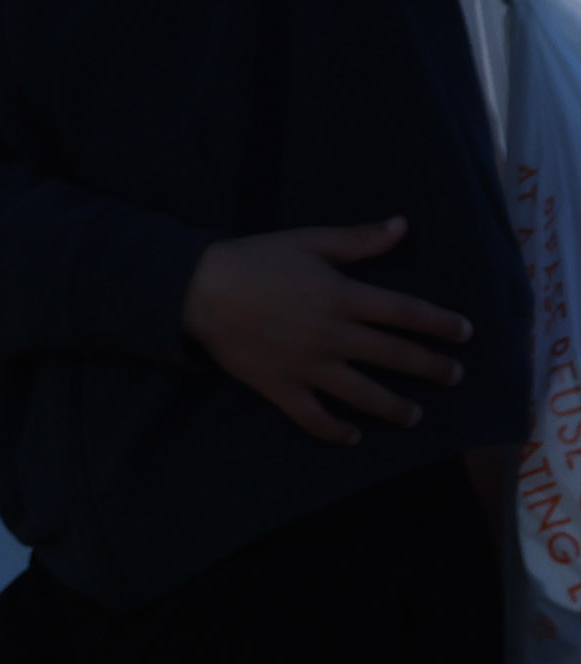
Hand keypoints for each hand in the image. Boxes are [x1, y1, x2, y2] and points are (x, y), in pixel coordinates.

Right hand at [181, 219, 468, 446]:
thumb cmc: (255, 259)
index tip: (464, 333)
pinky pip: (312, 417)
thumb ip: (359, 240)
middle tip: (454, 376)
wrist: (198, 292)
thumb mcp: (310, 241)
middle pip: (394, 355)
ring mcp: (307, 366)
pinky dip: (334, 431)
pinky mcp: (279, 386)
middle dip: (431, 367)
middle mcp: (333, 335)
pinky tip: (352, 438)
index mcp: (345, 297)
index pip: (407, 312)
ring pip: (362, 393)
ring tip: (415, 415)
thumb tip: (402, 226)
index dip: (441, 323)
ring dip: (394, 407)